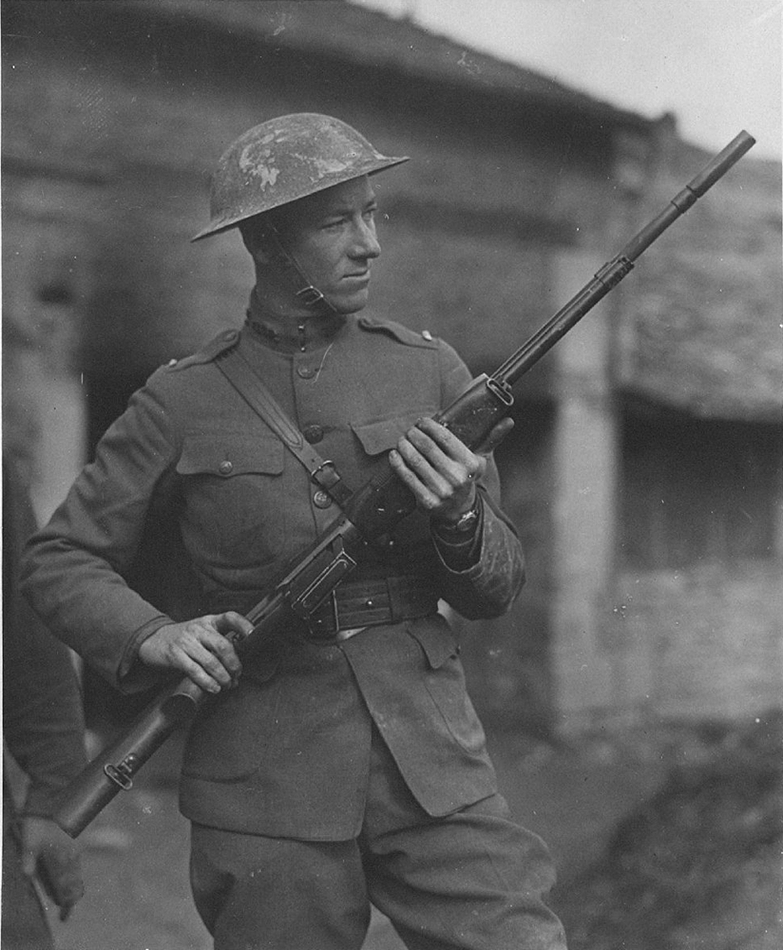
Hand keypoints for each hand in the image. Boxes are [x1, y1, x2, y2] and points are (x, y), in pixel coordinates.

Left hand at [22, 816, 83, 920]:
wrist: (52, 807)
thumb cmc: (38, 826)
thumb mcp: (28, 843)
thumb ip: (28, 861)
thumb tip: (27, 877)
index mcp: (61, 861)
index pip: (68, 890)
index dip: (67, 906)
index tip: (64, 917)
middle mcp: (71, 859)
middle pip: (75, 886)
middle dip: (70, 899)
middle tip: (64, 911)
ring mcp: (75, 852)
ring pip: (77, 876)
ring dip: (72, 889)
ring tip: (64, 898)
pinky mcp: (75, 847)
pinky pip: (77, 867)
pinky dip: (73, 878)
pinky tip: (67, 879)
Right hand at [138, 612, 251, 693]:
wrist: (153, 639)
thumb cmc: (183, 638)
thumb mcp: (201, 632)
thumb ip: (217, 641)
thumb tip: (238, 663)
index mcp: (209, 621)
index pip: (230, 618)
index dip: (243, 625)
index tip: (253, 635)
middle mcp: (199, 629)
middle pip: (223, 645)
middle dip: (234, 664)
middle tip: (238, 674)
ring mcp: (186, 642)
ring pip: (211, 661)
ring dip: (223, 677)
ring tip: (227, 684)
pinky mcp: (175, 655)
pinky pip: (195, 671)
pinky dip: (208, 682)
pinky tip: (214, 688)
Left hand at [389, 417, 512, 524]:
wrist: (459, 510)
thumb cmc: (467, 478)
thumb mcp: (481, 460)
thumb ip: (492, 438)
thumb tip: (509, 420)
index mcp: (470, 464)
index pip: (446, 438)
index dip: (430, 426)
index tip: (421, 421)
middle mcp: (456, 477)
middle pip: (428, 447)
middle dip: (414, 435)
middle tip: (409, 430)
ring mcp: (441, 490)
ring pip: (415, 461)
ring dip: (404, 446)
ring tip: (402, 440)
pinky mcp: (426, 501)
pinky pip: (408, 478)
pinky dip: (398, 464)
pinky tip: (395, 455)